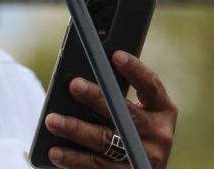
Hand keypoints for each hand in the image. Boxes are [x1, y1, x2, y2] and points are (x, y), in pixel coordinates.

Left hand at [44, 51, 177, 167]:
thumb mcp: (132, 112)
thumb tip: (79, 79)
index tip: (115, 55)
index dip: (135, 69)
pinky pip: (98, 166)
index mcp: (163, 110)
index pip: (151, 85)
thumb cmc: (127, 128)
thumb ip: (115, 96)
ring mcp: (146, 158)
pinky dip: (74, 159)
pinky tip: (55, 151)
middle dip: (97, 97)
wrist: (137, 168)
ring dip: (76, 129)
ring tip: (51, 120)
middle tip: (73, 84)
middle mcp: (160, 135)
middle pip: (124, 113)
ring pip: (106, 140)